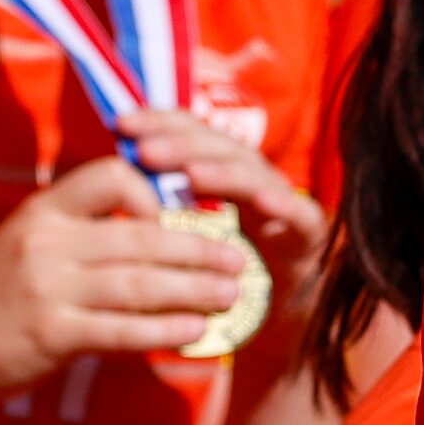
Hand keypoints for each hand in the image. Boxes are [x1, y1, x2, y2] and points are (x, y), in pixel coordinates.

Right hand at [0, 156, 249, 395]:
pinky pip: (122, 329)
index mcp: (46, 210)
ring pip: (139, 283)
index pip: (111, 176)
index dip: (153, 193)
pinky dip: (164, 330)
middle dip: (198, 248)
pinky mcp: (52, 334)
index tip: (177, 219)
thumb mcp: (29, 240)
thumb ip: (83, 231)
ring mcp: (48, 288)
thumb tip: (156, 230)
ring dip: (194, 289)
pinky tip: (195, 331)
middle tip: (237, 260)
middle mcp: (48, 242)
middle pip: (141, 237)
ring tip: (231, 295)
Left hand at [116, 107, 326, 290]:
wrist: (288, 302)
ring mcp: (282, 199)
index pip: (192, 131)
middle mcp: (252, 174)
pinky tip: (262, 200)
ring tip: (191, 174)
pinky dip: (283, 203)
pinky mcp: (308, 231)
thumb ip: (164, 197)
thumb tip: (115, 170)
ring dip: (222, 171)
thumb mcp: (191, 225)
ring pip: (254, 174)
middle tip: (144, 150)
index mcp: (222, 168)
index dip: (159, 122)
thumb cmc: (227, 262)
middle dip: (181, 144)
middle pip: (219, 147)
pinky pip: (299, 213)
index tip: (121, 123)